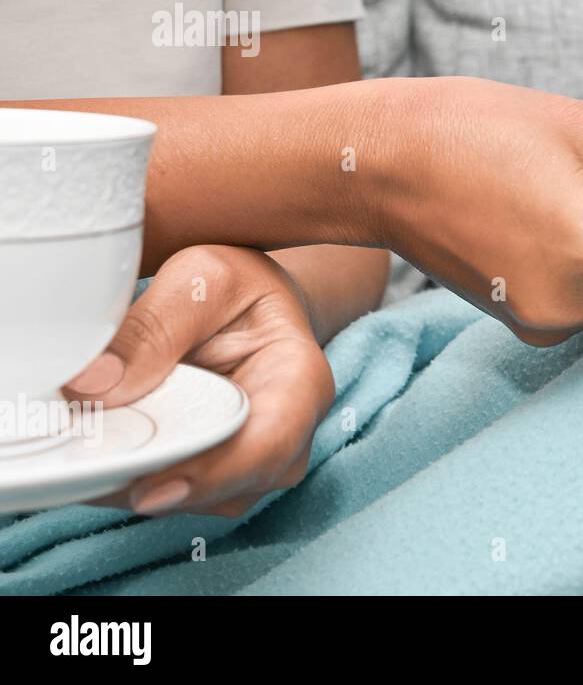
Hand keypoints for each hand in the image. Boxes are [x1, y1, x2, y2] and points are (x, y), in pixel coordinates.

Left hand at [63, 245, 334, 517]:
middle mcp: (286, 437)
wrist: (250, 304)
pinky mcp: (211, 475)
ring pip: (193, 500)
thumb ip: (152, 328)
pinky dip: (128, 480)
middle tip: (91, 471)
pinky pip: (169, 492)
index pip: (268, 444)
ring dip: (135, 486)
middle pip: (227, 486)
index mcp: (300, 382)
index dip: (211, 475)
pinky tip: (95, 456)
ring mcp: (251, 464)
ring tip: (86, 459)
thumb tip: (90, 386)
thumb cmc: (238, 290)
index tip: (147, 490)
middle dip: (155, 484)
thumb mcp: (202, 280)